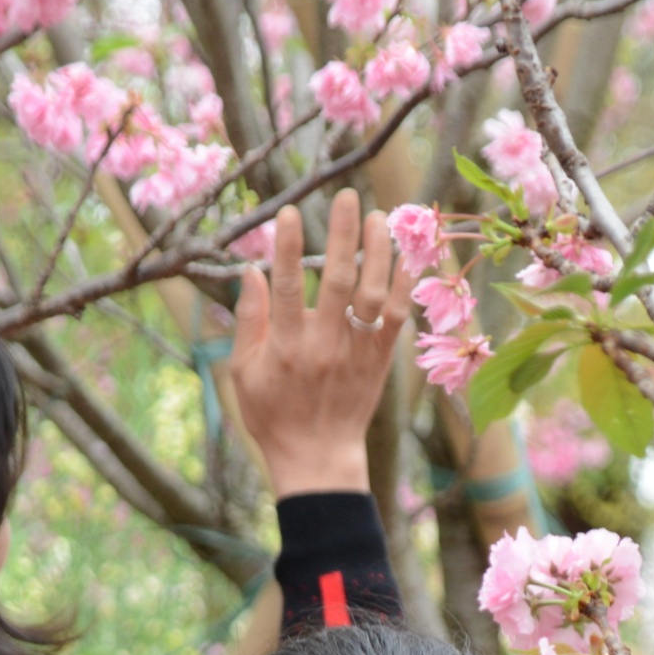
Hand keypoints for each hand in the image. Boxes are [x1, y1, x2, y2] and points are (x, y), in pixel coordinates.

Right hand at [228, 192, 410, 497]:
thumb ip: (248, 321)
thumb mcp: (244, 371)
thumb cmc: (272, 415)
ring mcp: (357, 352)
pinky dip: (403, 286)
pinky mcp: (381, 360)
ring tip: (379, 216)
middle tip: (346, 196)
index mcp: (287, 345)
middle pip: (337, 280)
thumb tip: (251, 271)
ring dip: (378, 252)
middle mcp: (325, 344)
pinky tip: (409, 256)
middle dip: (342, 235)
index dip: (290, 247)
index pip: (288, 286)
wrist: (317, 458)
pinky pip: (396, 318)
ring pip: (372, 295)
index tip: (291, 212)